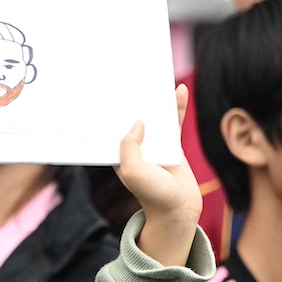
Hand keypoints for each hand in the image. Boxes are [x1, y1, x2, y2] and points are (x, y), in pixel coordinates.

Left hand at [118, 84, 200, 266]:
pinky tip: (180, 90)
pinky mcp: (171, 143)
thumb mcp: (133, 170)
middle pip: (131, 115)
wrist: (178, 209)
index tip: (101, 88)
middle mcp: (133, 145)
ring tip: (154, 76)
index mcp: (117, 152)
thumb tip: (137, 122)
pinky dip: (177, 106)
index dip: (106, 109)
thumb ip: (130, 146)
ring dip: (154, 98)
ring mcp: (153, 142)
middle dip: (128, 98)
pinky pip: (173, 120)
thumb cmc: (151, 194)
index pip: (110, 126)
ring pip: (153, 115)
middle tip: (127, 71)